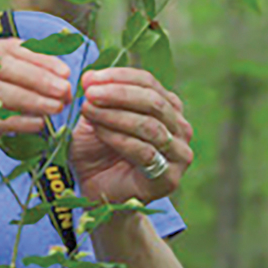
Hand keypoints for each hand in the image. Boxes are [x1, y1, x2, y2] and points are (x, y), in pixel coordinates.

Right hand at [0, 39, 72, 135]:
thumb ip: (22, 73)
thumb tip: (61, 75)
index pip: (10, 48)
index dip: (40, 58)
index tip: (66, 72)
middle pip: (2, 66)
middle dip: (38, 78)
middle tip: (65, 91)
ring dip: (29, 99)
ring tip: (55, 108)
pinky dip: (15, 121)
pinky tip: (37, 124)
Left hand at [71, 67, 193, 203]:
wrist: (97, 191)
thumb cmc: (97, 151)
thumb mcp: (95, 117)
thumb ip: (97, 98)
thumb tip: (91, 77)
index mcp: (167, 108)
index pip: (148, 82)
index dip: (118, 76)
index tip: (88, 78)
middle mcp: (179, 129)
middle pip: (153, 102)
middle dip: (117, 94)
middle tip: (89, 93)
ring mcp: (179, 155)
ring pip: (149, 126)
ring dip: (114, 115)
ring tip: (88, 110)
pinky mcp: (170, 178)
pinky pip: (145, 152)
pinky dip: (118, 138)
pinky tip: (98, 131)